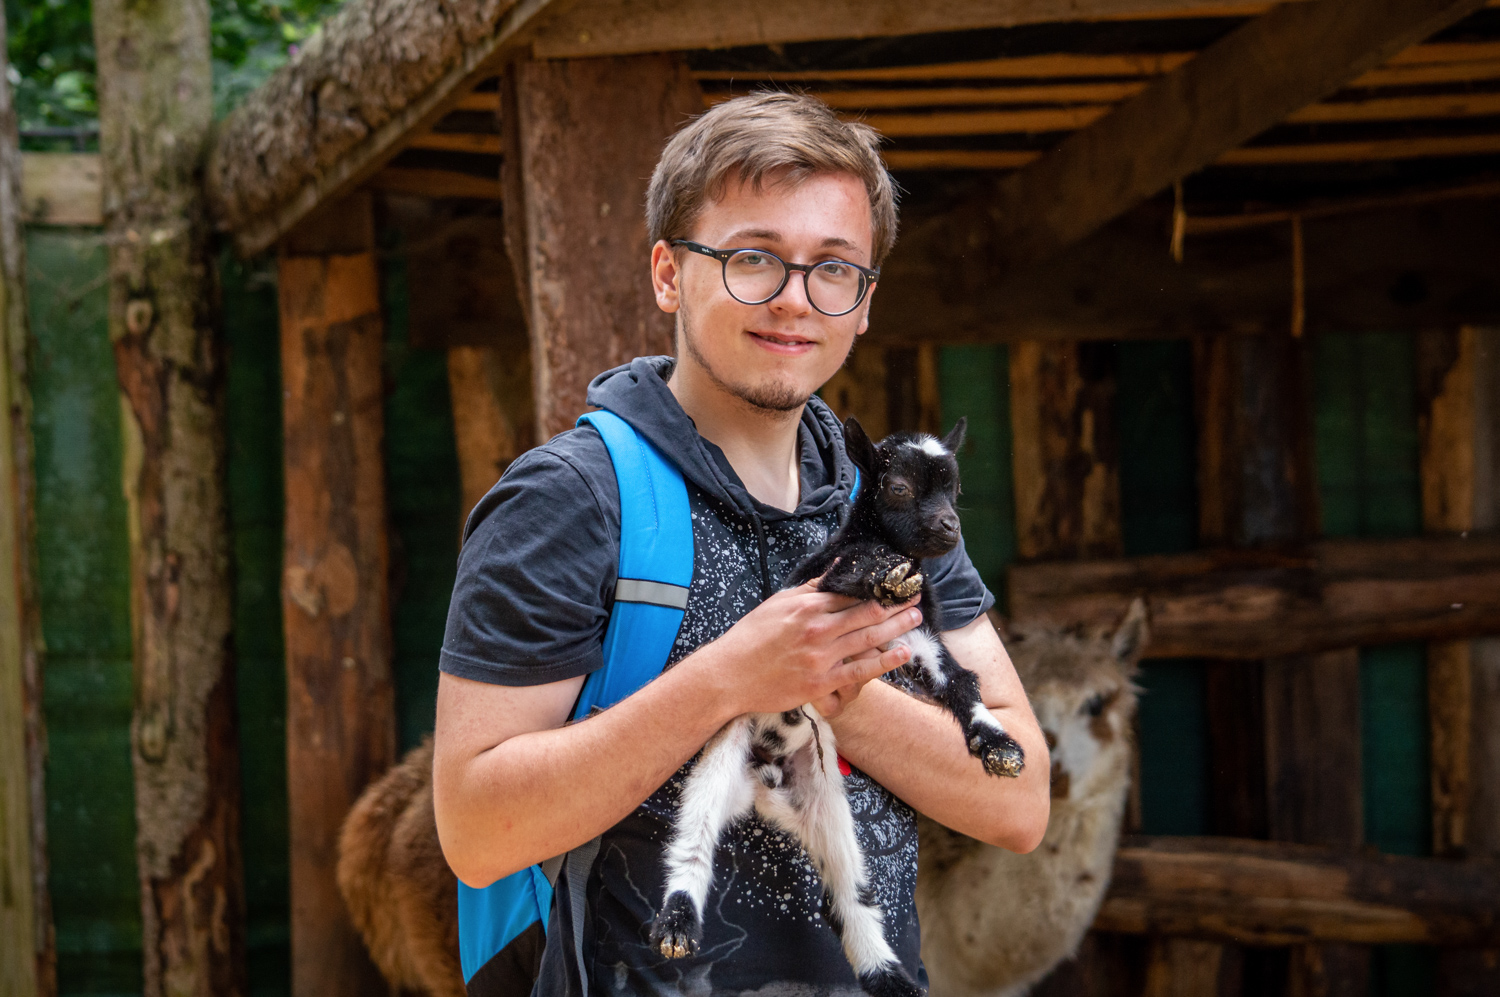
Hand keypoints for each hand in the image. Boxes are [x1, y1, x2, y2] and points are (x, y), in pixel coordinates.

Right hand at [688, 581, 920, 717]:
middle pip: (867, 612)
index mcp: (807, 606)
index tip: (895, 580)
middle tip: (915, 595)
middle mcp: (818, 629)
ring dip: (897, 626)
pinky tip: (903, 652)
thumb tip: (838, 568)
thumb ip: (811, 587)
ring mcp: (822, 657)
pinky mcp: (822, 682)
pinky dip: (885, 661)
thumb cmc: (751, 637)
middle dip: (895, 603)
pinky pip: (860, 670)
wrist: (730, 674)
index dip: (877, 586)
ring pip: (869, 638)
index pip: (851, 592)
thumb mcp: (779, 602)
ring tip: (916, 617)